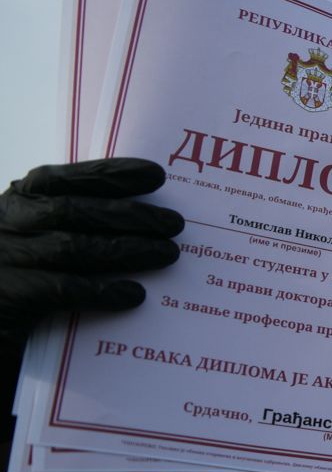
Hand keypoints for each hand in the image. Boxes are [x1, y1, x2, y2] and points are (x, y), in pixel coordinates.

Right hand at [0, 158, 182, 350]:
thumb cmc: (23, 277)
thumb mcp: (38, 240)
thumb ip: (75, 224)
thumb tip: (139, 216)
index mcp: (15, 204)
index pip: (61, 179)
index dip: (108, 174)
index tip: (156, 175)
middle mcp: (5, 225)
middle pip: (73, 210)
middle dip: (130, 215)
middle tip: (174, 223)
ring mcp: (4, 260)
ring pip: (73, 247)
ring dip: (127, 250)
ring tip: (168, 253)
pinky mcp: (8, 297)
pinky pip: (63, 289)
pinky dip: (102, 290)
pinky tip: (133, 294)